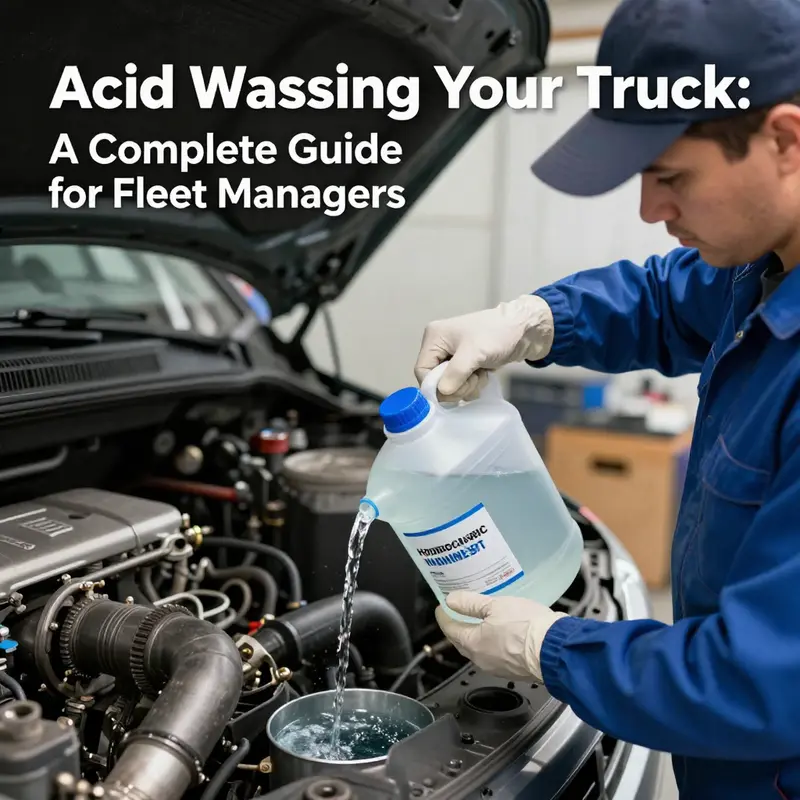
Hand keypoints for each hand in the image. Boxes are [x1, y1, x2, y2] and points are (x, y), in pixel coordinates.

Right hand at [414, 294, 553, 400]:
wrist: (525, 330)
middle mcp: (439, 346)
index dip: (436, 386)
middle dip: (455, 386)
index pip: (422, 371)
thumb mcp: (474, 353)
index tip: (455, 390)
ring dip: (466, 386)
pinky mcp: (465, 363)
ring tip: (481, 375)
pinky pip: (460, 383)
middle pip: (435, 380)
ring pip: (449, 385)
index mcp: (434, 337)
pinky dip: (472, 384)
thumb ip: (455, 373)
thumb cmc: (498, 334)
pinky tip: (484, 375)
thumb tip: (442, 393)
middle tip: (473, 380)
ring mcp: (453, 355)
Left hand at [435, 591, 566, 682]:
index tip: (441, 608)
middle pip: (463, 643)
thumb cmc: (526, 627)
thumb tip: (451, 601)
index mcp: (473, 644)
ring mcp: (499, 668)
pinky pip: (497, 655)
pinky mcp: (515, 670)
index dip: (444, 617)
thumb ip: (470, 603)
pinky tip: (501, 634)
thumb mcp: (495, 606)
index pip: (450, 630)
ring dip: (476, 637)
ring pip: (480, 650)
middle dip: (457, 629)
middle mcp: (482, 660)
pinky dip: (493, 644)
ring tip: (479, 622)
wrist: (555, 649)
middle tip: (456, 615)